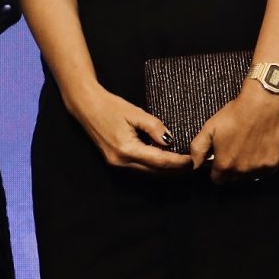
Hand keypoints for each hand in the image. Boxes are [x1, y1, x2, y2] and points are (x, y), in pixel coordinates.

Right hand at [68, 83, 192, 172]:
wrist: (86, 106)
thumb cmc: (110, 106)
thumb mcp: (135, 112)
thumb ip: (154, 127)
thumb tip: (170, 141)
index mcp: (127, 149)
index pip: (159, 161)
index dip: (177, 162)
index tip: (191, 160)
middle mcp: (121, 161)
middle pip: (154, 172)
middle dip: (174, 170)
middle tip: (191, 165)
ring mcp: (117, 163)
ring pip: (147, 172)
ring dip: (165, 170)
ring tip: (181, 164)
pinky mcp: (115, 161)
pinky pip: (139, 168)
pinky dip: (153, 166)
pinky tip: (164, 161)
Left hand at [192, 85, 278, 181]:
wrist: (262, 105)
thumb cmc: (234, 115)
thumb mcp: (209, 128)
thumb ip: (198, 149)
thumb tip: (194, 165)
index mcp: (224, 165)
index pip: (218, 179)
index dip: (217, 171)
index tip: (220, 160)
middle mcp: (241, 171)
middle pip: (233, 180)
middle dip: (231, 171)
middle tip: (234, 153)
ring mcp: (258, 169)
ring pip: (249, 178)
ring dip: (246, 170)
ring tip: (247, 152)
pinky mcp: (272, 164)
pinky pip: (264, 172)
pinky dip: (261, 165)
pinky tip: (259, 151)